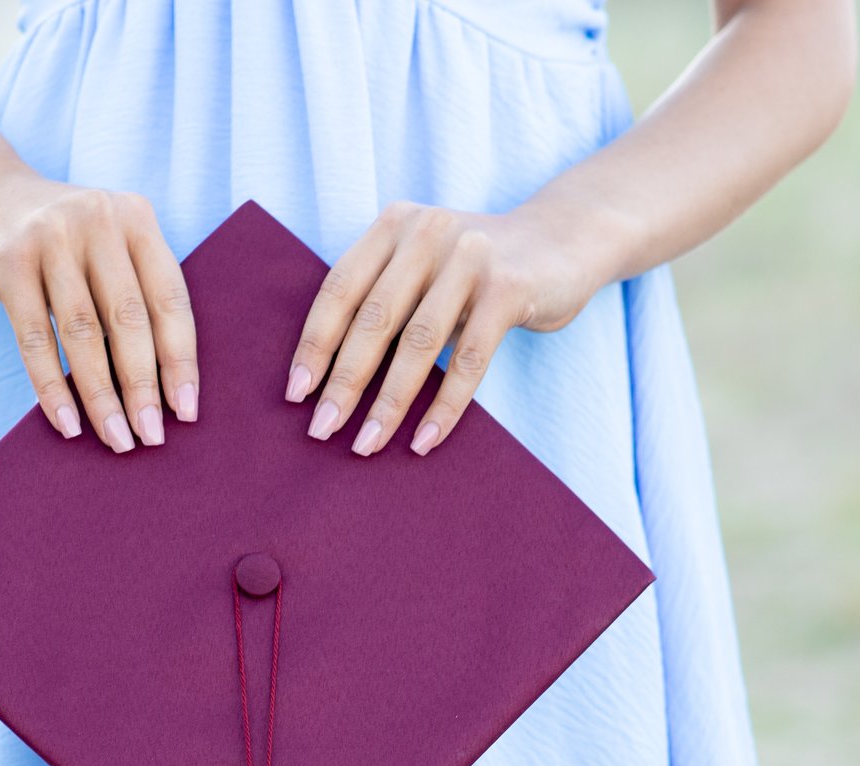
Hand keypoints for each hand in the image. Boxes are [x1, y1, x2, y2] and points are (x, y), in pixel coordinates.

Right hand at [0, 167, 197, 452]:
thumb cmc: (55, 239)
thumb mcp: (103, 244)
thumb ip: (131, 290)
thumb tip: (158, 387)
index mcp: (135, 218)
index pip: (170, 299)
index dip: (180, 360)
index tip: (186, 412)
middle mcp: (98, 221)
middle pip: (129, 319)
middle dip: (143, 387)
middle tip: (151, 438)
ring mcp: (50, 238)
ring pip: (84, 334)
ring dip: (102, 396)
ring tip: (116, 439)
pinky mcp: (8, 262)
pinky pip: (36, 339)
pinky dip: (53, 388)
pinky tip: (68, 424)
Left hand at [284, 200, 604, 457]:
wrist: (564, 241)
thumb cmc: (476, 271)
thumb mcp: (423, 268)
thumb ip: (384, 299)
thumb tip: (326, 379)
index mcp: (393, 226)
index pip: (339, 289)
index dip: (315, 344)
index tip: (295, 394)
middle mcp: (426, 233)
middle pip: (373, 319)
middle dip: (344, 382)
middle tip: (321, 430)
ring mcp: (470, 257)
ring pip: (418, 343)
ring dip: (388, 402)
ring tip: (366, 445)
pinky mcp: (509, 287)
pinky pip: (470, 358)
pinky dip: (445, 405)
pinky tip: (425, 440)